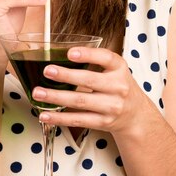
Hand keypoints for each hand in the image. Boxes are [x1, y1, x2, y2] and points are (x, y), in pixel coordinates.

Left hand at [32, 47, 148, 133]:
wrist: (136, 115)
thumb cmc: (118, 86)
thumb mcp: (115, 70)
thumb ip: (95, 61)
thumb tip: (60, 54)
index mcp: (119, 69)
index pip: (106, 58)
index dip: (88, 55)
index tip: (69, 53)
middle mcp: (118, 87)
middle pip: (89, 80)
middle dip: (65, 76)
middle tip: (47, 71)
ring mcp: (111, 106)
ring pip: (80, 102)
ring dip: (56, 97)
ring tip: (38, 93)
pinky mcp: (103, 122)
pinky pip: (78, 120)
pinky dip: (60, 118)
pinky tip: (45, 114)